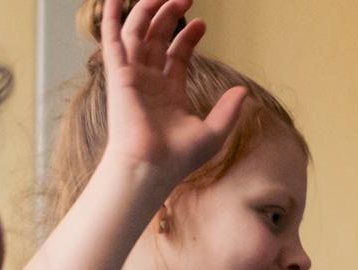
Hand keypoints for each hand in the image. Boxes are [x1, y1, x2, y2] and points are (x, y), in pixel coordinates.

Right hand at [95, 0, 245, 181]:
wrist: (152, 166)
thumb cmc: (178, 158)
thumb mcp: (213, 131)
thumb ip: (228, 110)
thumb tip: (244, 91)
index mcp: (169, 92)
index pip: (176, 55)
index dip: (187, 36)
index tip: (202, 22)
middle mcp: (148, 80)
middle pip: (156, 38)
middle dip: (170, 16)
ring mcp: (132, 75)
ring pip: (137, 33)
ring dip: (148, 11)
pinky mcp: (119, 73)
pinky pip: (113, 39)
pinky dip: (113, 17)